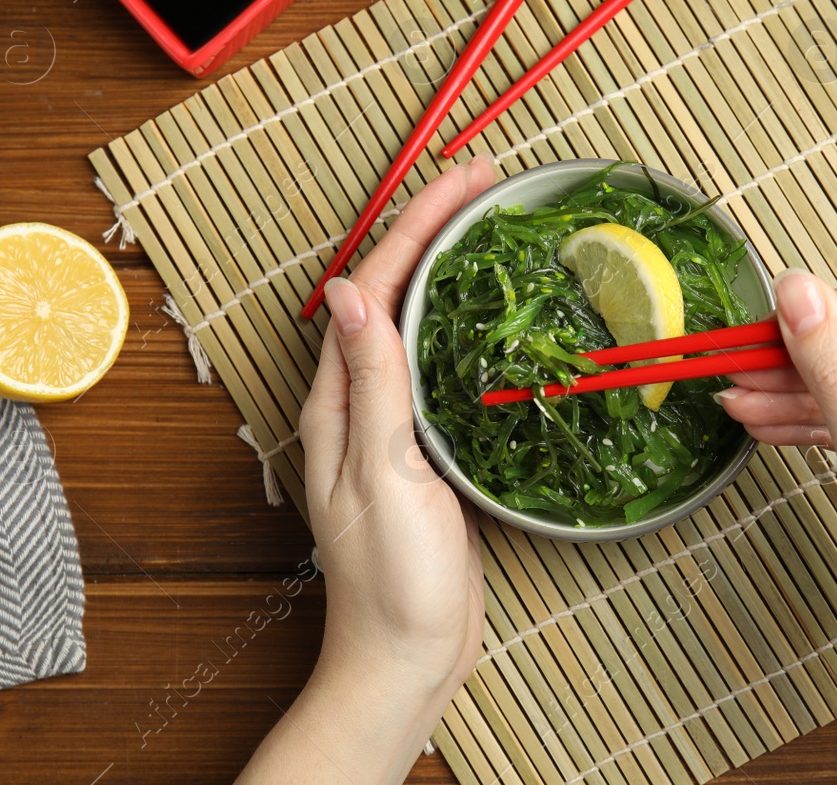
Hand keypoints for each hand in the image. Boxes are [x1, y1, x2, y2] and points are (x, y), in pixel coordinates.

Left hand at [239, 158, 495, 784]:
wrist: (407, 656)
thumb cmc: (392, 580)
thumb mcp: (384, 475)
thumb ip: (372, 383)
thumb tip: (351, 287)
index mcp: (340, 399)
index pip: (376, 286)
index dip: (417, 224)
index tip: (462, 179)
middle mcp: (359, 400)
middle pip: (394, 290)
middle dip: (433, 227)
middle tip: (487, 182)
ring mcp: (392, 423)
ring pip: (418, 319)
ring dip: (449, 265)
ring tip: (491, 224)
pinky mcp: (425, 447)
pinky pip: (440, 362)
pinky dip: (465, 320)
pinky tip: (496, 315)